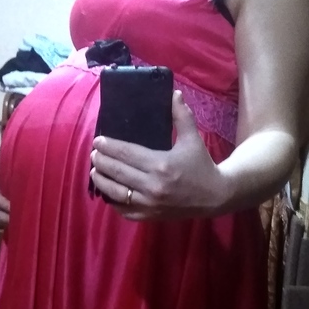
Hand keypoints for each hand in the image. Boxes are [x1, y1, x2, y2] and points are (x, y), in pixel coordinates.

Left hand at [90, 91, 228, 220]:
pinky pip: (125, 211)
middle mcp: (153, 185)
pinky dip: (113, 201)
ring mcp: (150, 204)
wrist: (215, 196)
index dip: (109, 146)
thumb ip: (182, 115)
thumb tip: (174, 93)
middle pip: (117, 172)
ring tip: (94, 170)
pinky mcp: (150, 216)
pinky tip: (107, 191)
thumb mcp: (193, 138)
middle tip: (93, 153)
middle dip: (101, 161)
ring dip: (101, 181)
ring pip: (116, 193)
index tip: (97, 140)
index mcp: (161, 164)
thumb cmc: (201, 165)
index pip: (126, 153)